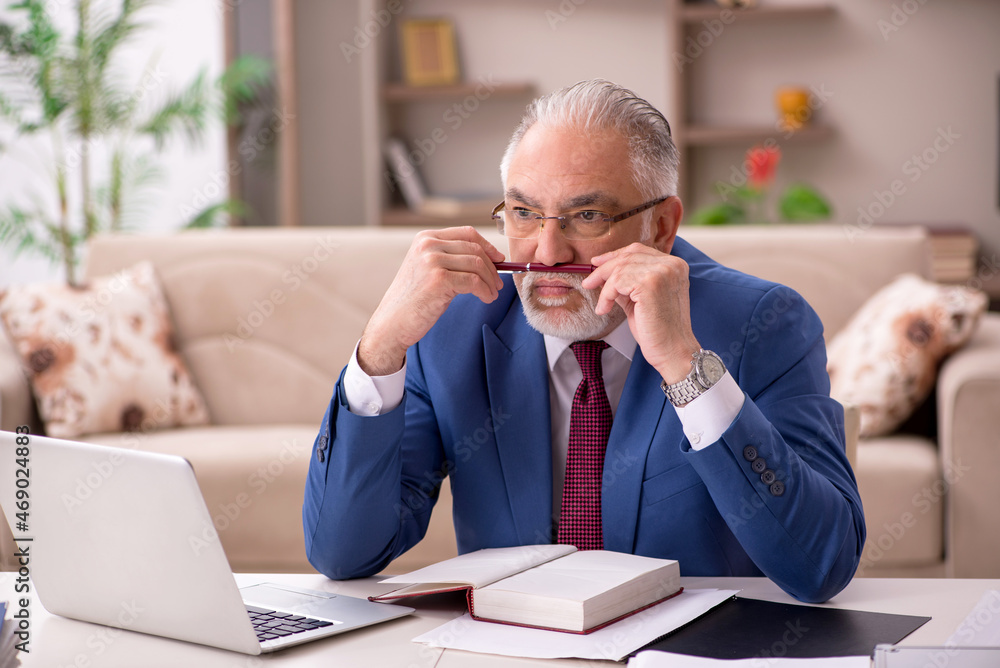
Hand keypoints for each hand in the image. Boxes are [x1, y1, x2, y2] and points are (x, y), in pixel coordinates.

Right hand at [358, 227, 505, 375]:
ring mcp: (432, 261)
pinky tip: (486, 299)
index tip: (499, 260)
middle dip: (492, 268)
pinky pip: (474, 282)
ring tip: (492, 294)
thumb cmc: (414, 299)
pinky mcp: (438, 279)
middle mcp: (428, 245)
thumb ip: (452, 258)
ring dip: (490, 281)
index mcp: (425, 238)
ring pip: (477, 265)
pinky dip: (485, 291)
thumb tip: (491, 258)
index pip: (467, 233)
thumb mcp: (429, 269)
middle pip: (475, 249)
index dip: (487, 246)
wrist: (393, 322)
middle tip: (498, 284)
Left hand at [582, 243, 700, 383]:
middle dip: (603, 269)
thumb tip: (604, 273)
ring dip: (605, 287)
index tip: (597, 263)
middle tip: (589, 282)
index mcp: (675, 265)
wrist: (672, 351)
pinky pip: (617, 282)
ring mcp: (662, 272)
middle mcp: (671, 264)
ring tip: (603, 305)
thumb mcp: (641, 298)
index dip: (614, 255)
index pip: (638, 250)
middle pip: (627, 256)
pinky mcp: (650, 283)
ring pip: (620, 269)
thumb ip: (628, 283)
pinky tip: (605, 309)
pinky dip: (606, 295)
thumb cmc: (658, 329)